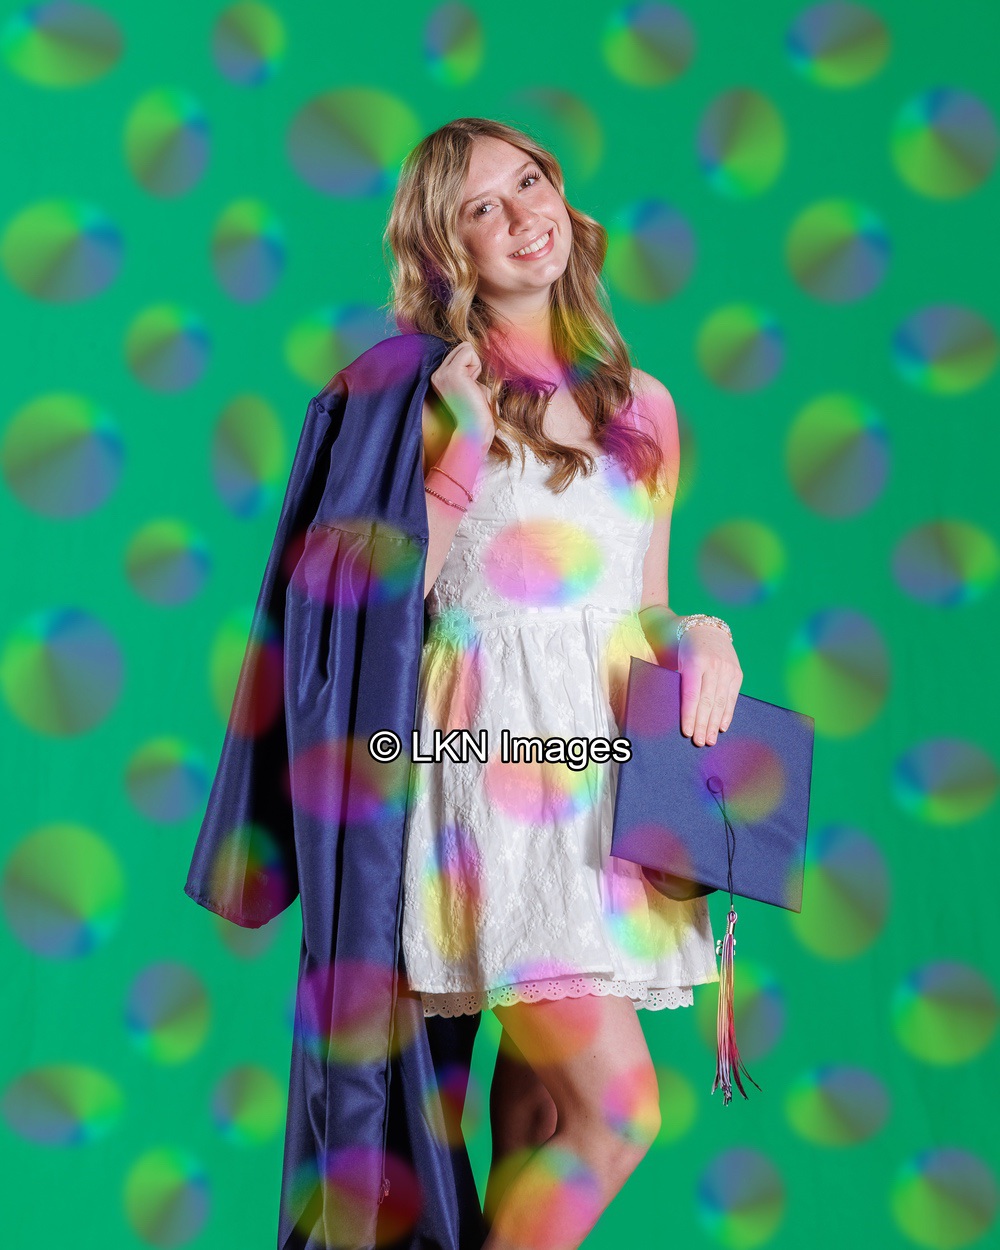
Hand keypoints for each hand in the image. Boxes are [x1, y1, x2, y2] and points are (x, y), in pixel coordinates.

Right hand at [430, 342, 495, 449]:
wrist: (475, 429)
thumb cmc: (479, 413)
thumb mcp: (472, 387)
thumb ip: (470, 372)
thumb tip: (475, 355)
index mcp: (438, 379)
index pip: (459, 354)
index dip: (471, 369)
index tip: (469, 390)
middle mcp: (436, 375)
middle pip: (462, 348)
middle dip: (473, 365)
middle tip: (471, 388)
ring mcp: (442, 373)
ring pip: (466, 348)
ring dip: (475, 366)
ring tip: (471, 387)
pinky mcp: (452, 372)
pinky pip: (469, 351)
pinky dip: (477, 366)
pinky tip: (472, 385)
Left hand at [678, 623, 742, 745]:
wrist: (707, 630)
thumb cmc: (686, 650)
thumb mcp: (678, 661)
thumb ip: (680, 683)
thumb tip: (680, 713)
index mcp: (694, 662)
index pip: (692, 694)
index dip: (690, 715)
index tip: (687, 732)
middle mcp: (713, 665)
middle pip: (707, 701)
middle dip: (703, 724)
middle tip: (699, 742)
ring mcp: (727, 669)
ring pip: (721, 702)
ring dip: (715, 724)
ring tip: (709, 740)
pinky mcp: (737, 673)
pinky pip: (732, 697)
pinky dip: (727, 714)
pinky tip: (721, 727)